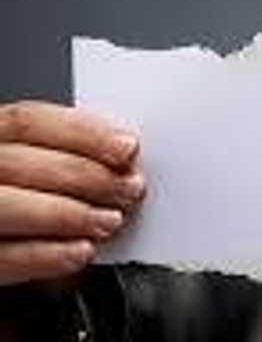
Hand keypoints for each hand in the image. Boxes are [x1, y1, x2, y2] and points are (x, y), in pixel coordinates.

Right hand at [0, 102, 144, 284]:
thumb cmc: (24, 195)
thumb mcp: (34, 165)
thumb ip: (65, 155)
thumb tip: (121, 160)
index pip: (28, 122)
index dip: (82, 134)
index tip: (128, 148)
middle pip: (20, 163)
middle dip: (85, 176)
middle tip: (129, 190)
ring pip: (6, 206)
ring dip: (69, 214)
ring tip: (110, 221)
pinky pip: (0, 258)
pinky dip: (45, 255)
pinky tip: (81, 252)